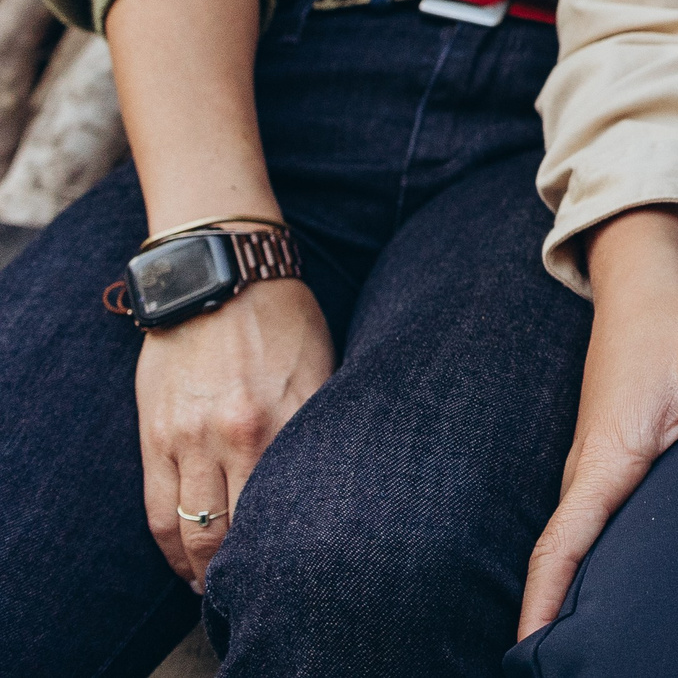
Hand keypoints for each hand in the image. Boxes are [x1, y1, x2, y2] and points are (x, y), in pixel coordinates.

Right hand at [136, 276, 334, 588]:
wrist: (220, 271)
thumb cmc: (283, 317)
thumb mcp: (323, 363)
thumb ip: (323, 419)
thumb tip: (340, 473)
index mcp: (288, 414)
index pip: (291, 503)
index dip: (293, 545)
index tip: (303, 566)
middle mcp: (236, 433)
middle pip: (238, 530)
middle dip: (245, 568)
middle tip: (257, 589)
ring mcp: (188, 436)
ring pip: (191, 529)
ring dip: (202, 569)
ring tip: (216, 586)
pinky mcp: (154, 434)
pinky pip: (157, 507)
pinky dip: (169, 543)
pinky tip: (184, 560)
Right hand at [518, 207, 677, 639]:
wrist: (645, 291)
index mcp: (607, 459)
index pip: (561, 546)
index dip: (543, 602)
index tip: (531, 651)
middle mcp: (588, 471)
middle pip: (563, 558)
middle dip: (557, 614)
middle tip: (571, 665)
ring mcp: (594, 468)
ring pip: (576, 542)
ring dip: (575, 589)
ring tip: (592, 644)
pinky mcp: (608, 462)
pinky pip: (592, 523)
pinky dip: (593, 560)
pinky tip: (618, 591)